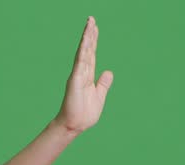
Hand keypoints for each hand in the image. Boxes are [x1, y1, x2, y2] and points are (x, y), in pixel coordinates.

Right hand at [55, 16, 113, 133]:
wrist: (75, 125)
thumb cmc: (85, 113)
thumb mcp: (99, 96)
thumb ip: (103, 83)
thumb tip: (109, 72)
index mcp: (88, 76)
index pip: (91, 54)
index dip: (93, 41)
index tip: (95, 28)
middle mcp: (82, 72)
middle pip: (87, 49)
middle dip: (90, 34)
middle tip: (91, 19)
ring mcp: (78, 75)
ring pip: (84, 52)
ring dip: (87, 38)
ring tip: (90, 24)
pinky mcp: (75, 80)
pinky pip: (80, 62)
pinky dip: (83, 50)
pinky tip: (86, 40)